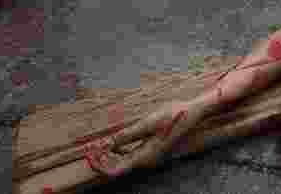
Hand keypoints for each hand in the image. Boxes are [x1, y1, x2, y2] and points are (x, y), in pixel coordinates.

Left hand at [85, 99, 203, 178]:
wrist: (192, 111)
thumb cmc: (173, 115)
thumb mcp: (147, 123)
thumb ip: (127, 135)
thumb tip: (107, 144)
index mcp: (146, 156)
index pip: (117, 170)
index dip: (101, 166)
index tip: (89, 157)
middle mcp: (147, 158)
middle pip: (119, 167)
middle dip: (102, 161)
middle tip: (88, 150)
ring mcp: (149, 154)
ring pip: (123, 161)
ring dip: (109, 156)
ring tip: (96, 147)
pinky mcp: (150, 148)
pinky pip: (130, 154)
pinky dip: (119, 150)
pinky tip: (112, 143)